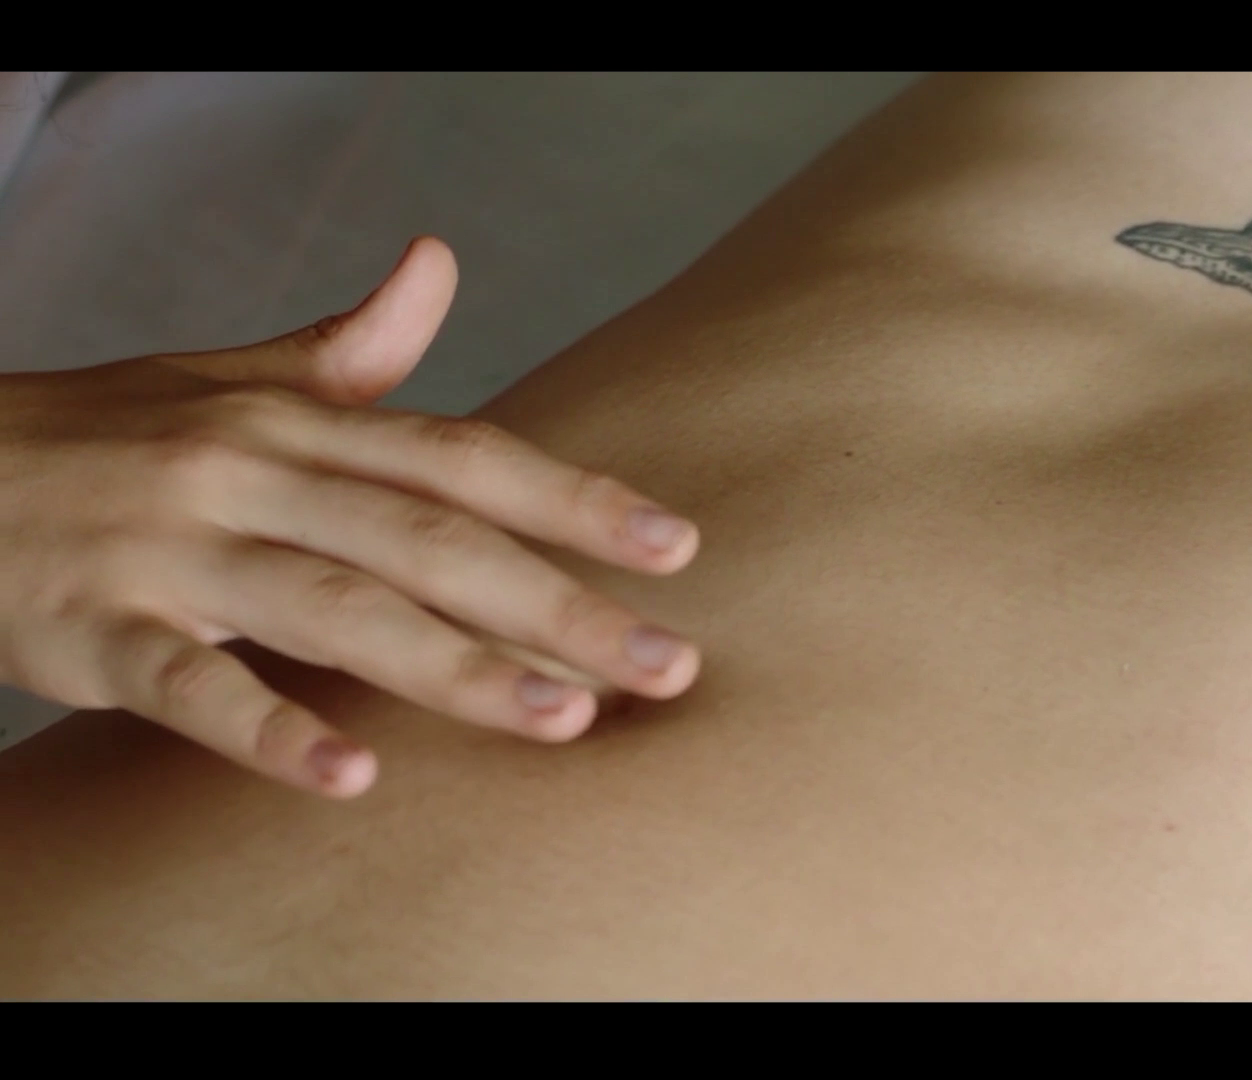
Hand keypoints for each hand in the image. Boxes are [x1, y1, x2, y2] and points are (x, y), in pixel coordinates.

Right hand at [0, 237, 699, 797]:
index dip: (576, 501)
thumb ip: (347, 351)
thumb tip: (438, 262)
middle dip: (561, 606)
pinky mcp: (96, 629)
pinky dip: (271, 730)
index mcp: (296, 422)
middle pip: (433, 541)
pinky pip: (193, 685)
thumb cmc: (108, 434)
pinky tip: (355, 775)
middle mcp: (250, 473)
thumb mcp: (227, 381)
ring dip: (458, 668)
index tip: (678, 549)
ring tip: (565, 723)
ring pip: (339, 609)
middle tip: (670, 667)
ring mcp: (173, 550)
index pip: (464, 458)